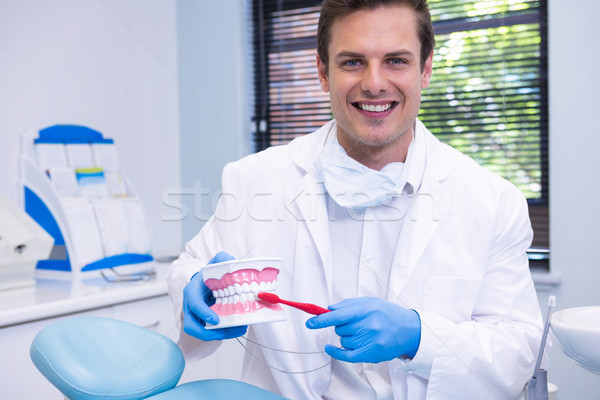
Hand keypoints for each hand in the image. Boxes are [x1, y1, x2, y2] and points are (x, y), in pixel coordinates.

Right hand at [182, 251, 247, 340]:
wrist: (209, 279)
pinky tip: (239, 328)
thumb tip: (230, 260)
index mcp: (193, 290)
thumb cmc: (211, 273)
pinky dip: (226, 332)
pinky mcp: (205, 322)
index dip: (202, 313)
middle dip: (207, 333)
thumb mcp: (216, 262)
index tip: (215, 320)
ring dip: (220, 334)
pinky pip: (212, 332)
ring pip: (201, 332)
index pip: (193, 303)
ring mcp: (197, 315)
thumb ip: (222, 259)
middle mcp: (191, 305)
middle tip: (224, 332)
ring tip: (238, 329)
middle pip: (191, 325)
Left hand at [305, 297, 420, 362]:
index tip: (310, 322)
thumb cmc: (387, 314)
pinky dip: (335, 352)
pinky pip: (346, 355)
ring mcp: (371, 341)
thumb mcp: (371, 302)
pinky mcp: (372, 354)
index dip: (322, 319)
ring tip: (361, 333)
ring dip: (346, 337)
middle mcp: (369, 325)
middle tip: (354, 323)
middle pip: (339, 328)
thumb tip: (329, 309)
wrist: (409, 330)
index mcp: (368, 309)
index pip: (339, 315)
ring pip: (343, 340)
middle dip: (341, 325)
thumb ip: (349, 304)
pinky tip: (330, 348)